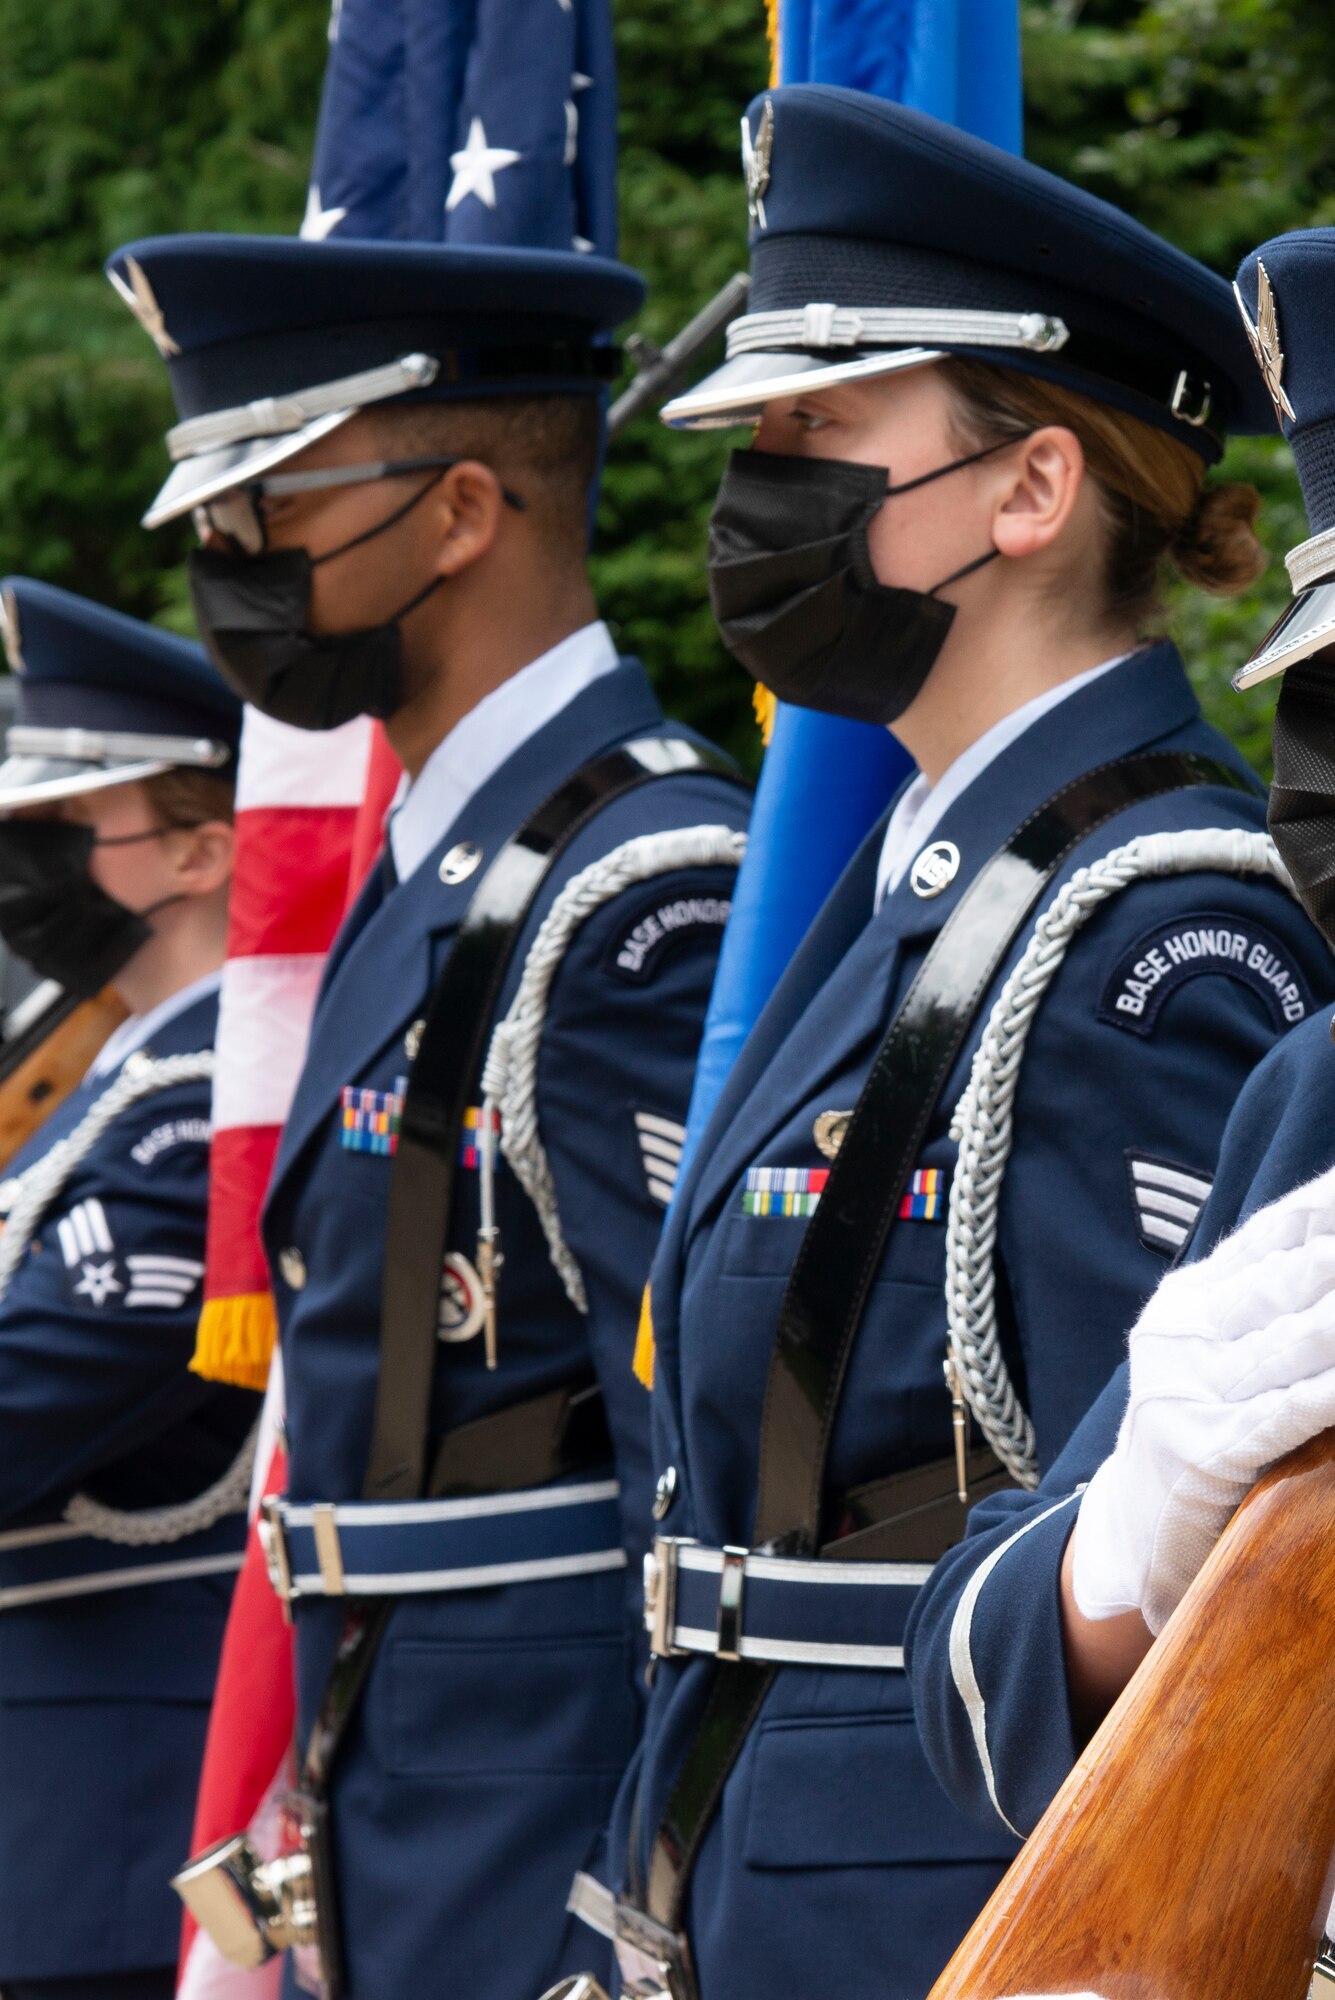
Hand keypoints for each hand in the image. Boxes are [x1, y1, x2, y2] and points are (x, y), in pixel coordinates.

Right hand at [1072, 1161, 1334, 1633]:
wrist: (1132, 1535)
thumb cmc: (1193, 1433)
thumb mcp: (1207, 1354)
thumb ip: (1259, 1301)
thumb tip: (1327, 1241)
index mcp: (1187, 1302)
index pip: (1275, 1233)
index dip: (1327, 1206)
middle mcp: (1182, 1336)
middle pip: (1292, 1278)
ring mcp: (1189, 1392)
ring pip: (1299, 1338)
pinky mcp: (1205, 1451)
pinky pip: (1287, 1411)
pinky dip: (1330, 1391)